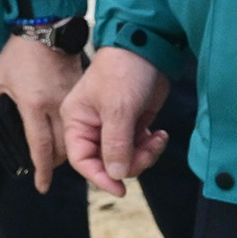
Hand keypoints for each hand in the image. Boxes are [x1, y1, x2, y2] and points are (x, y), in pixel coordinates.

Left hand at [0, 33, 85, 193]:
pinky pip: (81, 121)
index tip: (41, 187)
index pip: (39, 147)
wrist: (47, 30)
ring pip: (75, 137)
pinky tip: (68, 137)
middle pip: (63, 147)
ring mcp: (72, 100)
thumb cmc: (18, 55)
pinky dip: (76, 133)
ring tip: (55, 157)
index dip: (41, 170)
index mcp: (33, 104)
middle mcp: (56, 106)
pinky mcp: (81, 93)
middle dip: (55, 164)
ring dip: (67, 151)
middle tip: (46, 171)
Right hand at [63, 46, 173, 194]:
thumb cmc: (123, 72)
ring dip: (144, 155)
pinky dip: (151, 146)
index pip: (81, 159)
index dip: (99, 176)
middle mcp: (91, 126)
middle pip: (106, 162)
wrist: (148, 49)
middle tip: (148, 151)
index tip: (120, 188)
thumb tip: (116, 174)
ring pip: (125, 157)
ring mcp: (113, 126)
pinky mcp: (132, 123)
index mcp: (76, 121)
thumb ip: (115, 144)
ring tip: (156, 140)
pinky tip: (160, 134)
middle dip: (130, 162)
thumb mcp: (118, 109)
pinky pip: (139, 148)